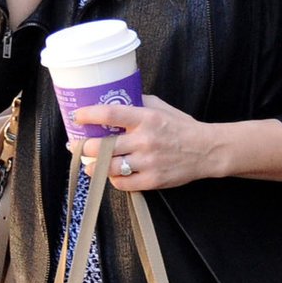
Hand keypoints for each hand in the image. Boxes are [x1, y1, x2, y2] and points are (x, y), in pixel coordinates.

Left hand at [76, 96, 218, 191]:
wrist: (206, 150)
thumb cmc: (181, 128)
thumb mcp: (161, 108)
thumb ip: (138, 103)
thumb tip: (114, 99)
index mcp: (146, 118)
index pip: (110, 114)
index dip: (89, 115)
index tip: (76, 116)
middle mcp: (145, 140)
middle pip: (103, 146)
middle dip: (83, 147)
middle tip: (74, 146)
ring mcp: (148, 162)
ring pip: (109, 167)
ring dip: (93, 167)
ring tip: (88, 164)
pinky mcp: (153, 180)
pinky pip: (123, 183)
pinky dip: (113, 179)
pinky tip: (111, 175)